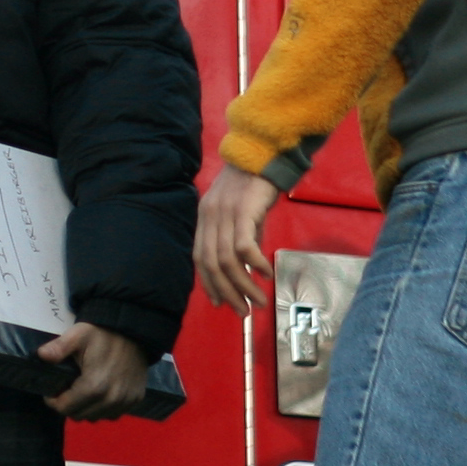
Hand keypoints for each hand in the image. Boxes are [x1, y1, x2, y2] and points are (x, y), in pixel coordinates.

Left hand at [40, 324, 148, 418]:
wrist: (135, 333)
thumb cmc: (102, 334)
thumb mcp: (78, 335)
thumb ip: (59, 348)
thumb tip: (41, 356)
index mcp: (94, 387)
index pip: (64, 408)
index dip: (53, 401)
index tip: (52, 391)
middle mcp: (111, 400)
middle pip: (79, 416)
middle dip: (68, 405)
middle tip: (66, 389)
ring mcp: (125, 402)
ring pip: (95, 417)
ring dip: (85, 408)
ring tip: (82, 391)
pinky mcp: (135, 400)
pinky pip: (111, 414)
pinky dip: (102, 408)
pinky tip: (100, 393)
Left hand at [195, 166, 279, 314]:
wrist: (263, 153)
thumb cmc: (254, 183)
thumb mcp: (240, 213)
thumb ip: (239, 237)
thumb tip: (247, 267)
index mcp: (205, 218)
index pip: (200, 258)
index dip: (209, 283)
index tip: (221, 303)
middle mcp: (210, 218)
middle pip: (212, 264)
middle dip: (227, 293)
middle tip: (243, 312)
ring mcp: (225, 214)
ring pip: (227, 261)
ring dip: (243, 286)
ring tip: (259, 301)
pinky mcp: (243, 211)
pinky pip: (244, 246)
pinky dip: (253, 264)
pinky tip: (266, 274)